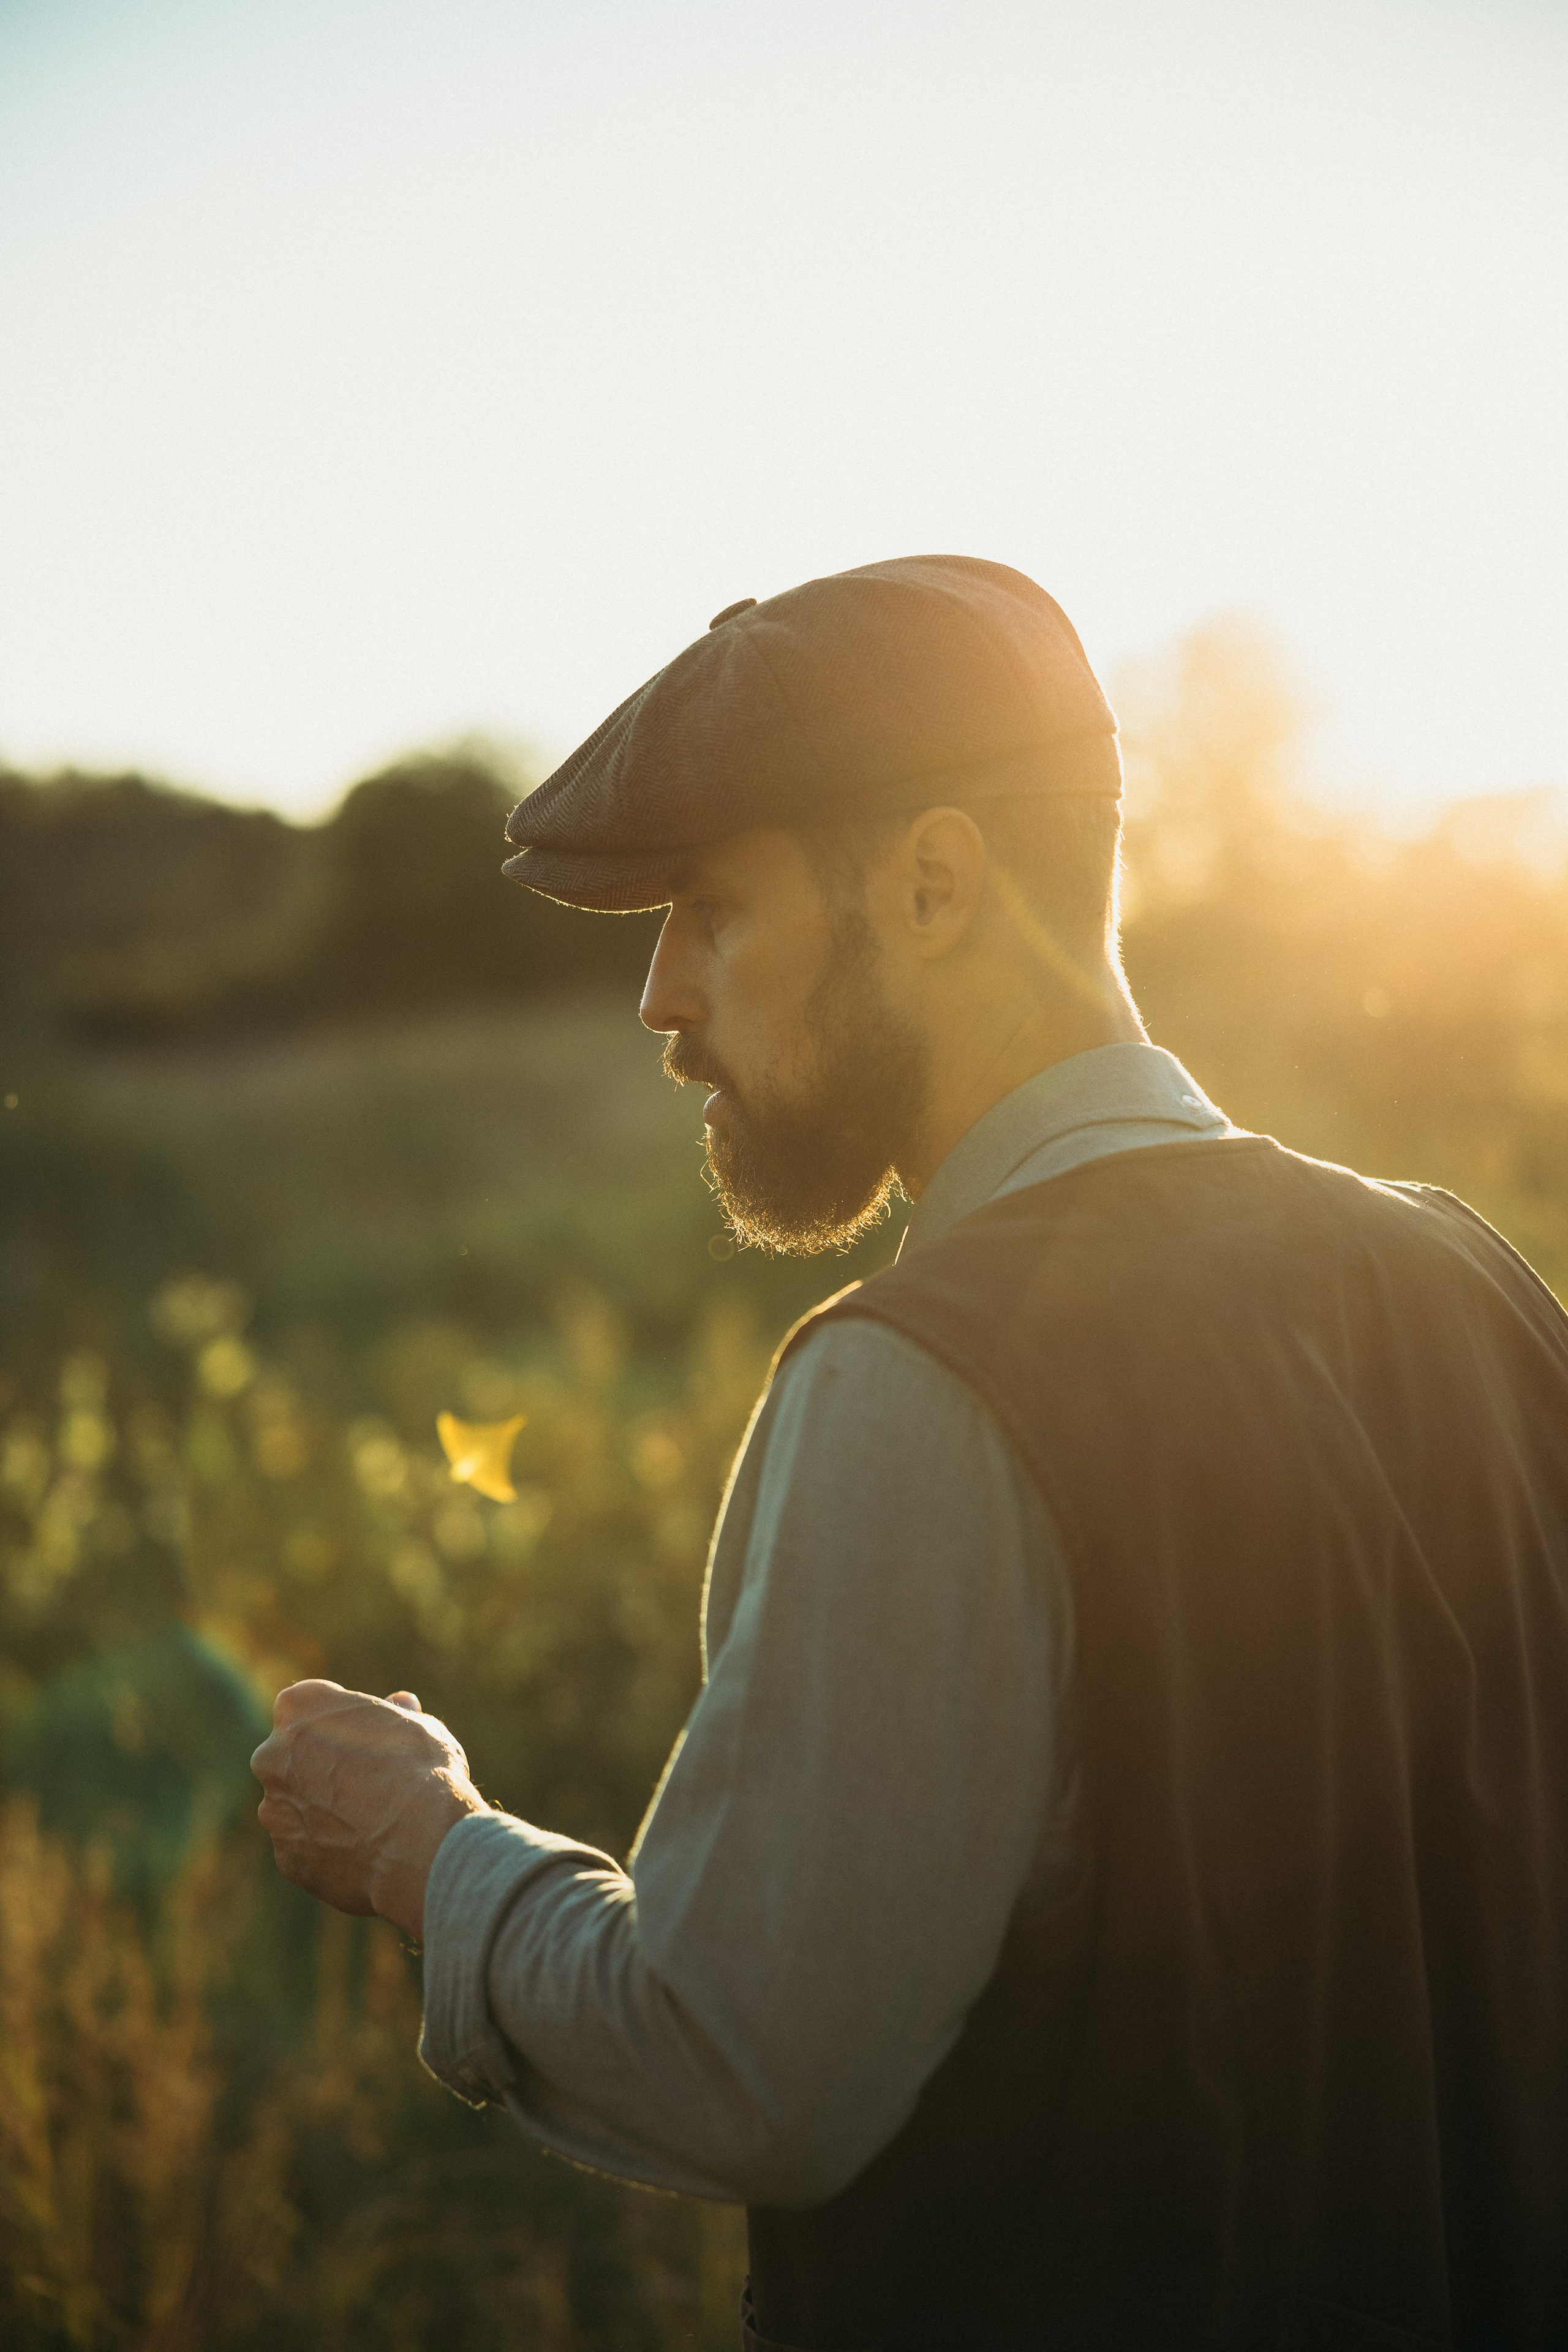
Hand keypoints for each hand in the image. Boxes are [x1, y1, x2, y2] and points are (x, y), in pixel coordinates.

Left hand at [251, 1680, 487, 1940]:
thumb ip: (395, 1715)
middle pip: (291, 1755)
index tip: (367, 1735)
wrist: (421, 1843)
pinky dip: (326, 1848)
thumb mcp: (418, 1726)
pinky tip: (364, 1852)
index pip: (308, 1704)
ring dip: (321, 1809)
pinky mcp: (285, 1857)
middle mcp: (272, 1756)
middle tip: (367, 1779)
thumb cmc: (422, 1771)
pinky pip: (304, 1847)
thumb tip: (400, 1705)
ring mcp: (274, 1811)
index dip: (341, 1719)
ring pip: (295, 1805)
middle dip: (319, 1764)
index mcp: (298, 1708)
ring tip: (371, 1823)